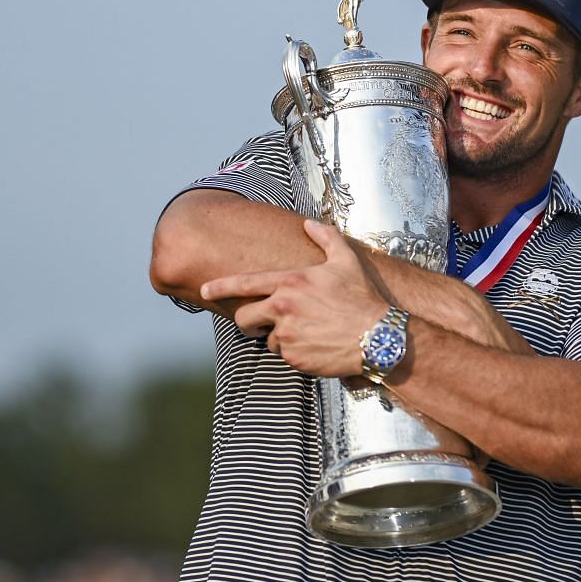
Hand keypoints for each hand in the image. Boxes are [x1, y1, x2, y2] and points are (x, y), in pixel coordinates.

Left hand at [199, 219, 391, 376]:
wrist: (377, 336)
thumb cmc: (362, 297)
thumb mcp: (346, 260)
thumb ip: (325, 237)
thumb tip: (308, 224)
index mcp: (290, 282)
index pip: (245, 283)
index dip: (220, 287)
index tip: (203, 291)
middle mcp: (283, 308)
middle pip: (244, 318)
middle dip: (248, 322)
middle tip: (261, 324)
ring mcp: (287, 334)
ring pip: (268, 339)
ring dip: (280, 338)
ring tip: (308, 333)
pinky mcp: (294, 357)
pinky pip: (285, 355)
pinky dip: (296, 353)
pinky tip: (316, 346)